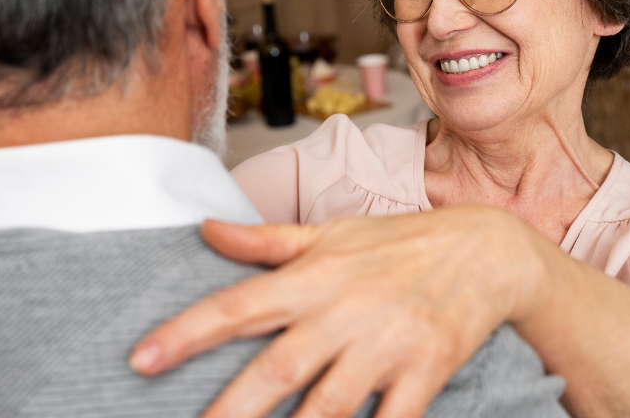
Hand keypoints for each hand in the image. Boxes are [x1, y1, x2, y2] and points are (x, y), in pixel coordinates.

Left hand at [130, 206, 549, 417]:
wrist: (487, 250)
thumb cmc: (399, 244)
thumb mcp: (330, 233)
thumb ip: (265, 241)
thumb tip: (205, 230)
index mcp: (313, 276)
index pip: (238, 305)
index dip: (186, 333)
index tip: (142, 359)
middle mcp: (344, 311)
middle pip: (277, 369)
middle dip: (229, 411)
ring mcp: (387, 347)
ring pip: (328, 407)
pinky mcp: (426, 374)